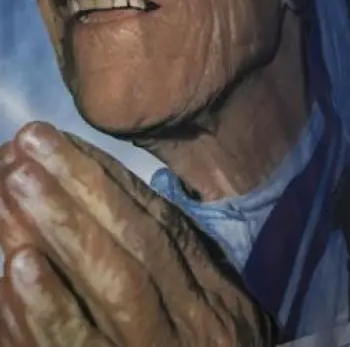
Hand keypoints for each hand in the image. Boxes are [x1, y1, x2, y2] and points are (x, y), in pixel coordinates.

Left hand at [0, 122, 277, 346]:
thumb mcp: (216, 320)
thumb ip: (184, 272)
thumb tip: (128, 209)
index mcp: (216, 297)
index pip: (162, 227)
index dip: (109, 182)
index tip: (59, 142)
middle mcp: (200, 320)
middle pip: (140, 244)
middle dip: (82, 190)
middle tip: (26, 144)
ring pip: (117, 284)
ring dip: (64, 230)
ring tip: (12, 182)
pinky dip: (49, 308)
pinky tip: (15, 268)